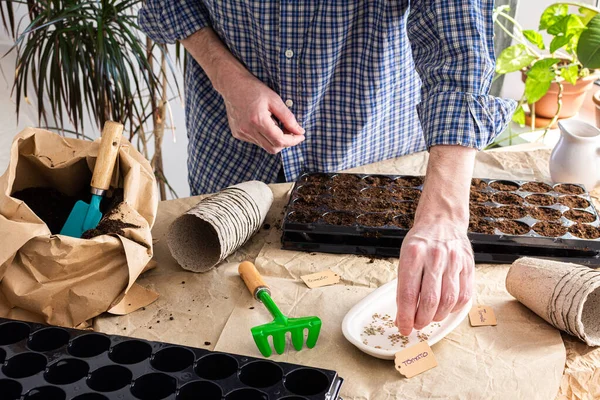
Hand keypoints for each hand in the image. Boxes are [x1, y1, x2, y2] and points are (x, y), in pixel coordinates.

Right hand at [220, 72, 304, 153]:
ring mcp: (241, 133)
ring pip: (264, 146)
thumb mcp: (275, 100)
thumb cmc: (254, 89)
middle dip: (285, 143)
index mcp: (258, 120)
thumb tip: (299, 132)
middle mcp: (248, 130)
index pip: (280, 140)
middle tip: (291, 132)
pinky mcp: (237, 133)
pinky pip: (256, 141)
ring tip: (275, 123)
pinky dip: (264, 136)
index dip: (293, 141)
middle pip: (272, 148)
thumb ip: (288, 118)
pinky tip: (263, 123)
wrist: (232, 84)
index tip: (301, 136)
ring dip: (274, 139)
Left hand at [394, 145, 475, 334]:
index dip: (405, 315)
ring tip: (429, 318)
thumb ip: (405, 285)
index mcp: (413, 254)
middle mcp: (435, 257)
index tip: (403, 328)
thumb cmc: (420, 243)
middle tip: (416, 325)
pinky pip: (464, 295)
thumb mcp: (405, 257)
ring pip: (448, 300)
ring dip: (437, 316)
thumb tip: (403, 317)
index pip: (408, 292)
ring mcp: (454, 261)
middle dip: (421, 319)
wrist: (442, 221)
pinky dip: (454, 308)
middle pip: (429, 299)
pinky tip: (445, 309)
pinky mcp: (468, 266)